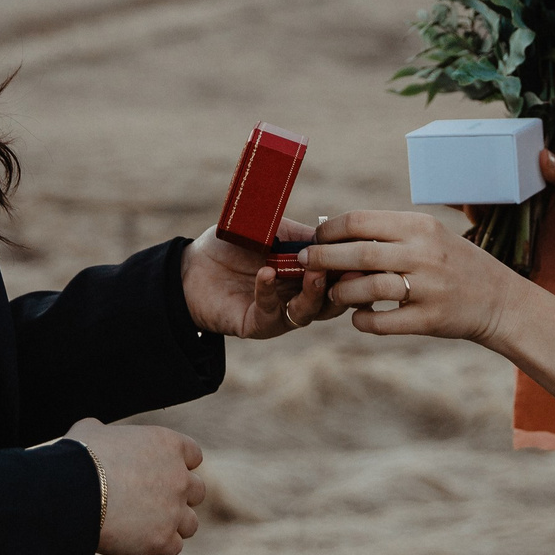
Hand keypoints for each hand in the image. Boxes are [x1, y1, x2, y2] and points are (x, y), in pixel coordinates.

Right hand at [67, 417, 205, 554]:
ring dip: (173, 525)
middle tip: (154, 502)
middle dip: (179, 496)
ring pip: (190, 523)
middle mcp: (179, 477)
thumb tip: (99, 436)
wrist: (74, 493)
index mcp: (168, 445)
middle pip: (197, 490)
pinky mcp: (163, 538)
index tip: (163, 472)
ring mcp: (174, 509)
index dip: (178, 465)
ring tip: (148, 527)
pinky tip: (140, 542)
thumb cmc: (80, 457)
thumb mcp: (93, 431)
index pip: (193, 455)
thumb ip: (109, 435)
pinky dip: (159, 546)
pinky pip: (173, 547)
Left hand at [180, 220, 347, 338]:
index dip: (352, 265)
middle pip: (333, 299)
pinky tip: (266, 272)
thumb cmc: (233, 244)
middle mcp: (299, 296)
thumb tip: (333, 235)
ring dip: (314, 293)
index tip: (363, 251)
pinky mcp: (256, 324)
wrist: (192, 266)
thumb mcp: (271, 230)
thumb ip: (300, 234)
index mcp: (307, 274)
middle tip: (349, 268)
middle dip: (343, 285)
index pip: (339, 275)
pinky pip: (269, 312)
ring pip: (307, 312)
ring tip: (313, 272)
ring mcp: (280, 313)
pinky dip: (269, 291)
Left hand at [304, 209, 528, 344]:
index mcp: (419, 226)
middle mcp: (423, 253)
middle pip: (357, 253)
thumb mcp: (429, 236)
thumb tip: (334, 233)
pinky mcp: (430, 320)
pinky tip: (357, 318)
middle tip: (305, 264)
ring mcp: (428, 288)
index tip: (315, 239)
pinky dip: (362, 321)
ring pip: (367, 288)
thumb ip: (388, 234)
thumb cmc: (454, 263)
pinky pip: (383, 323)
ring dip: (341, 293)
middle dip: (322, 259)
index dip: (329, 231)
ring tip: (333, 294)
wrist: (499, 299)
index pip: (359, 221)